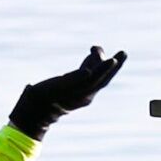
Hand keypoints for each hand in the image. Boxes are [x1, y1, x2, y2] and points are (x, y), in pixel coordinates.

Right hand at [9, 45, 125, 140]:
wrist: (36, 111)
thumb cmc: (44, 97)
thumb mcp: (56, 88)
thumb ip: (73, 79)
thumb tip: (88, 72)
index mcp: (82, 94)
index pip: (97, 79)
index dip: (104, 68)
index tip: (113, 59)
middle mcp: (86, 94)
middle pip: (103, 78)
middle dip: (113, 66)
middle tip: (124, 52)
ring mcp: (82, 92)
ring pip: (96, 76)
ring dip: (103, 63)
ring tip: (110, 49)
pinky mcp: (77, 90)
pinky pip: (89, 76)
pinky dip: (91, 64)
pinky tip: (91, 53)